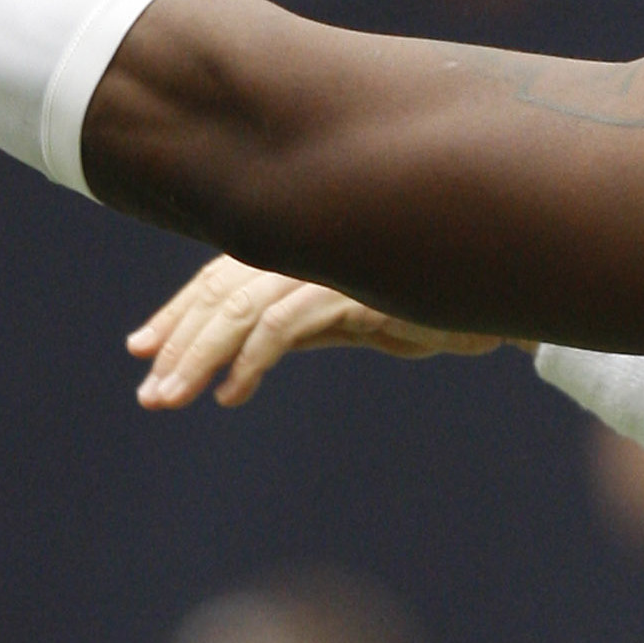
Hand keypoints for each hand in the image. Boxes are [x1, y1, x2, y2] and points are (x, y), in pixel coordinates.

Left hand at [129, 255, 509, 408]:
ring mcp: (331, 260)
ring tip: (173, 399)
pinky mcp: (353, 287)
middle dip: (179, 342)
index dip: (179, 312)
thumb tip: (238, 352)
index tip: (143, 350)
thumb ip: (297, 323)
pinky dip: (250, 361)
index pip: (222, 276)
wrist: (500, 303)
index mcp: (304, 245)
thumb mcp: (350, 317)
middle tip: (153, 394)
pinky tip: (233, 395)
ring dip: (200, 357)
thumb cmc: (430, 307)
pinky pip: (284, 326)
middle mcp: (310, 244)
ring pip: (240, 307)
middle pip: (222, 290)